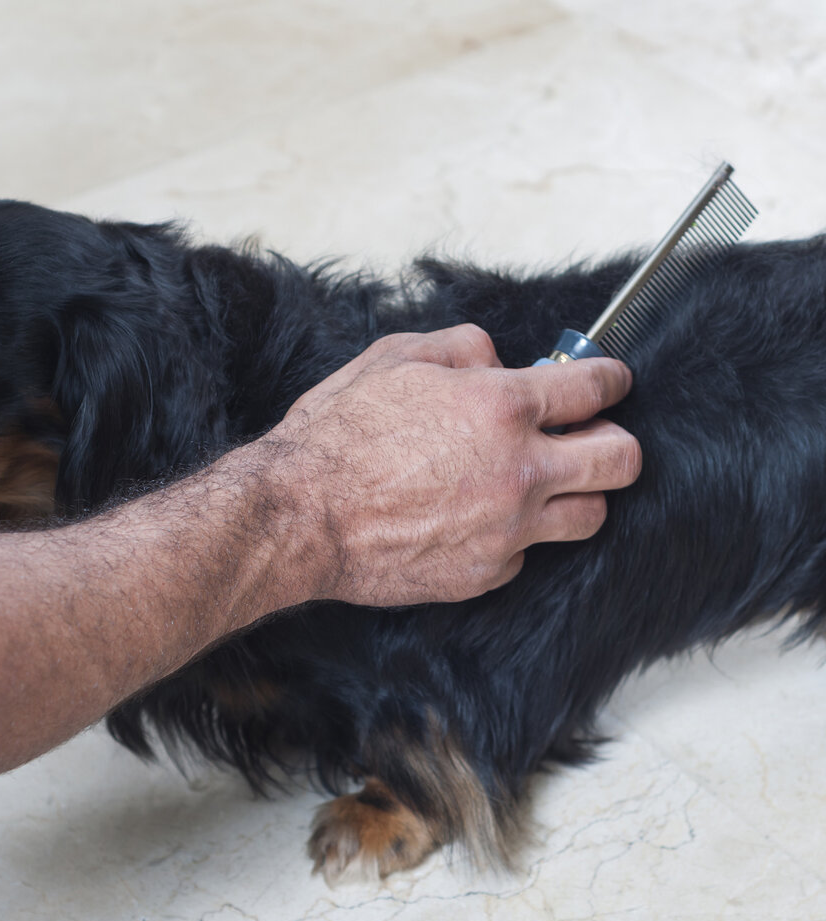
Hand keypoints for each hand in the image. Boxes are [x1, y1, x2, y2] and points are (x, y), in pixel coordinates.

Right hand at [271, 324, 640, 604]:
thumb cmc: (338, 436)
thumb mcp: (395, 357)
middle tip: (589, 436)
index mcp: (501, 407)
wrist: (300, 515)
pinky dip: (515, 534)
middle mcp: (519, 472)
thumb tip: (499, 360)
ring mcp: (506, 530)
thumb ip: (463, 347)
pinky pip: (527, 553)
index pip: (595, 388)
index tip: (610, 383)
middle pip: (620, 461)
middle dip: (615, 441)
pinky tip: (478, 519)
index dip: (612, 379)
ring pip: (590, 516)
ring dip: (577, 494)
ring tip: (542, 483)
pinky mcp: (484, 573)